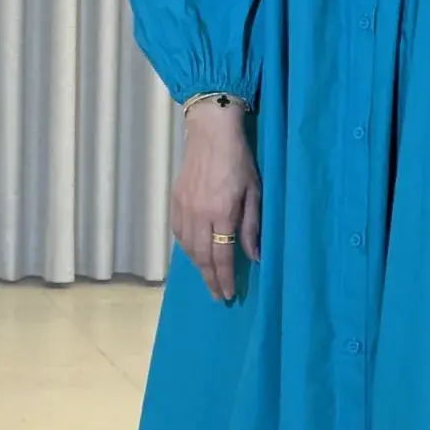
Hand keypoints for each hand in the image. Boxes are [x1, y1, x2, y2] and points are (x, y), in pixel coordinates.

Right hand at [170, 100, 259, 301]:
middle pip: (203, 256)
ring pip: (188, 248)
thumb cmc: (239, 160)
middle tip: (217, 296)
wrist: (210, 133)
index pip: (222, 255)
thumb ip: (252, 226)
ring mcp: (184, 208)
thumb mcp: (254, 192)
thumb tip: (253, 256)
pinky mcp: (175, 201)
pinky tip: (193, 255)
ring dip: (198, 267)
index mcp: (222, 212)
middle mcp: (199, 214)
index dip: (224, 278)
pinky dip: (186, 249)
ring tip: (208, 279)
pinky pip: (178, 234)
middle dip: (210, 279)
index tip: (227, 294)